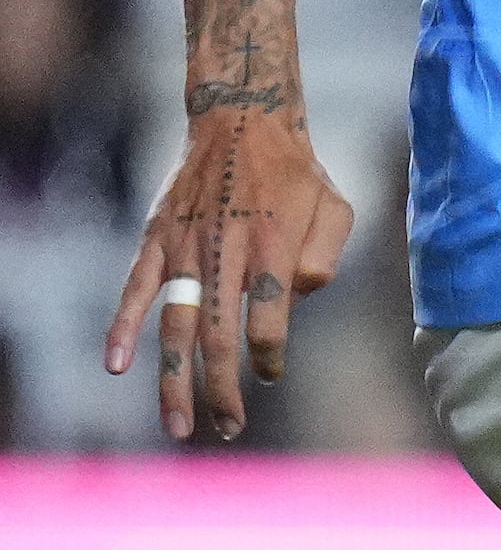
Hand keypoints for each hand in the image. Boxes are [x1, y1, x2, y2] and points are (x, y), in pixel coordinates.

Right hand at [104, 107, 360, 443]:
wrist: (240, 121)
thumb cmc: (297, 176)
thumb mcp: (336, 210)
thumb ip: (323, 259)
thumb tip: (293, 299)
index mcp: (273, 247)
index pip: (269, 319)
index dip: (269, 355)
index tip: (269, 375)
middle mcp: (225, 251)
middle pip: (219, 335)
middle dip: (222, 390)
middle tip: (229, 428)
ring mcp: (185, 248)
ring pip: (176, 325)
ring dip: (175, 380)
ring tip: (179, 425)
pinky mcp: (157, 239)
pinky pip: (136, 289)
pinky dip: (122, 327)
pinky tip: (115, 365)